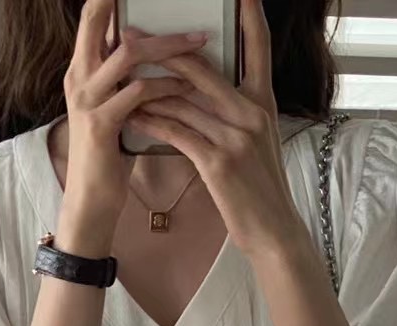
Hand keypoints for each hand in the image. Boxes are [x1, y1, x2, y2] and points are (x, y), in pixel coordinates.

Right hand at [58, 0, 208, 245]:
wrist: (90, 202)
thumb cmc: (107, 157)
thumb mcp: (112, 110)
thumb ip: (124, 82)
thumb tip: (153, 58)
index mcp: (81, 70)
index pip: (91, 18)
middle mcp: (78, 77)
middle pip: (98, 20)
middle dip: (131, 7)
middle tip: (176, 5)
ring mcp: (87, 99)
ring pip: (128, 55)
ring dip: (168, 47)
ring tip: (199, 42)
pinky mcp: (100, 124)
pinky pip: (139, 94)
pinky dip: (167, 88)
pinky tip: (189, 87)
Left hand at [125, 0, 304, 257]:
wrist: (274, 233)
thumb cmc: (261, 190)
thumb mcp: (258, 144)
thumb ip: (237, 115)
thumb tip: (206, 95)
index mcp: (264, 104)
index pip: (258, 48)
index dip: (250, 18)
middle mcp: (252, 113)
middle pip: (203, 69)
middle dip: (164, 49)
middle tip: (133, 34)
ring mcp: (236, 137)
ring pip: (184, 100)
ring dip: (149, 88)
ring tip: (122, 75)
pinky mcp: (218, 163)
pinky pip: (178, 133)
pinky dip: (154, 123)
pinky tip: (136, 115)